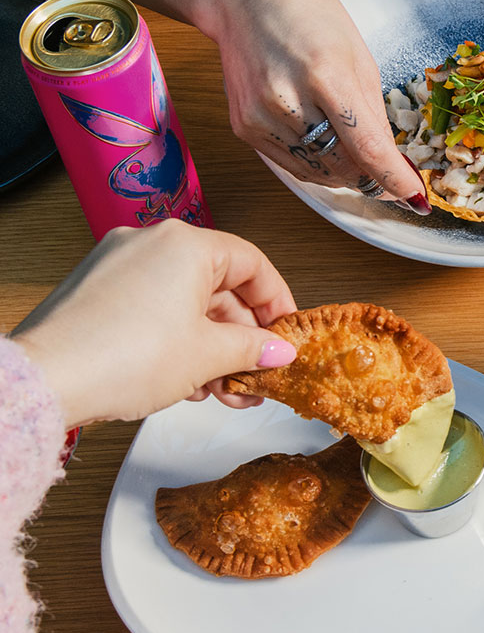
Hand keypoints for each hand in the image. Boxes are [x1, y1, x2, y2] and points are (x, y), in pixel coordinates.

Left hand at [11, 220, 299, 426]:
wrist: (48, 380)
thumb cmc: (123, 358)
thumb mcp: (208, 355)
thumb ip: (253, 348)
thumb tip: (278, 351)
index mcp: (185, 244)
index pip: (253, 264)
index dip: (277, 302)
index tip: (286, 334)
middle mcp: (150, 243)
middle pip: (217, 285)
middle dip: (240, 336)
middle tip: (254, 372)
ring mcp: (117, 264)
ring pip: (184, 300)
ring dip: (209, 344)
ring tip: (221, 388)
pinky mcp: (95, 289)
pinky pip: (152, 306)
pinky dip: (174, 337)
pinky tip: (184, 378)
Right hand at [206, 0, 428, 212]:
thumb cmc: (307, 17)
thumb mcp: (358, 56)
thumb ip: (373, 113)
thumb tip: (390, 160)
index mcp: (326, 76)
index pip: (367, 147)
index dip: (394, 179)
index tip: (415, 197)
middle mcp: (289, 100)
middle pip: (343, 167)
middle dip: (371, 176)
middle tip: (386, 170)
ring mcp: (261, 117)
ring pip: (318, 173)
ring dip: (344, 171)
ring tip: (350, 146)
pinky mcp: (244, 127)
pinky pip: (291, 166)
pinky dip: (315, 164)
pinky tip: (321, 140)